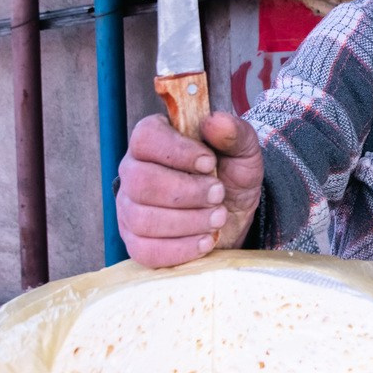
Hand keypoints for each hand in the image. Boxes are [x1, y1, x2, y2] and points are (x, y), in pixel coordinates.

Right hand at [117, 112, 263, 267]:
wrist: (234, 215)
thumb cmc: (231, 176)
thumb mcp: (243, 152)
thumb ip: (234, 133)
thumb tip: (216, 122)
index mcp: (154, 141)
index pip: (146, 138)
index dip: (177, 151)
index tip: (209, 162)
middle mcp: (133, 172)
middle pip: (142, 181)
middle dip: (188, 191)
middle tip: (219, 194)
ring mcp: (129, 208)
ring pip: (143, 218)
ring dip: (189, 221)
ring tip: (218, 217)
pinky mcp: (135, 241)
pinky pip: (145, 250)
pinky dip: (181, 248)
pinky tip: (206, 241)